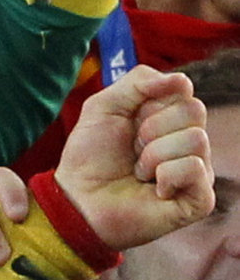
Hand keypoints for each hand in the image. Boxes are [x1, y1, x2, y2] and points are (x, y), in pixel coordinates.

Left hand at [55, 65, 213, 247]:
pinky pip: (196, 169)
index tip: (131, 118)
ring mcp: (197, 170)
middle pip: (194, 110)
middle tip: (134, 148)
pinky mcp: (200, 200)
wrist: (79, 199)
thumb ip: (138, 82)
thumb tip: (182, 80)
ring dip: (155, 154)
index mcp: (168, 115)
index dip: (151, 100)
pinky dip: (166, 176)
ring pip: (197, 139)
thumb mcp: (105, 105)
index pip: (183, 88)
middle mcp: (187, 140)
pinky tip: (154, 190)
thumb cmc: (90, 154)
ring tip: (140, 170)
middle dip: (152, 127)